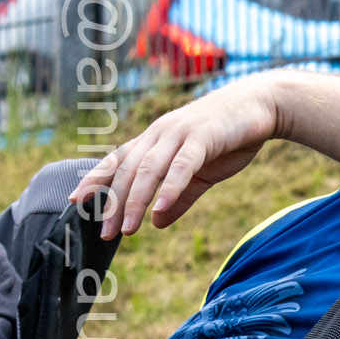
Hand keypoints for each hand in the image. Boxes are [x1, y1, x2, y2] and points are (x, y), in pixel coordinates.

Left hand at [71, 77, 278, 236]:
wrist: (264, 105)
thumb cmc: (232, 136)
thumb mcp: (203, 172)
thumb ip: (180, 197)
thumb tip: (158, 222)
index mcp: (157, 139)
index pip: (118, 160)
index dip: (96, 179)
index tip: (75, 200)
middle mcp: (160, 134)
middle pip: (128, 171)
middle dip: (115, 203)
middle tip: (106, 233)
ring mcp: (179, 133)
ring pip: (148, 170)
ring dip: (136, 201)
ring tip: (129, 229)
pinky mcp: (202, 137)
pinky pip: (181, 166)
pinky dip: (169, 188)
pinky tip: (160, 209)